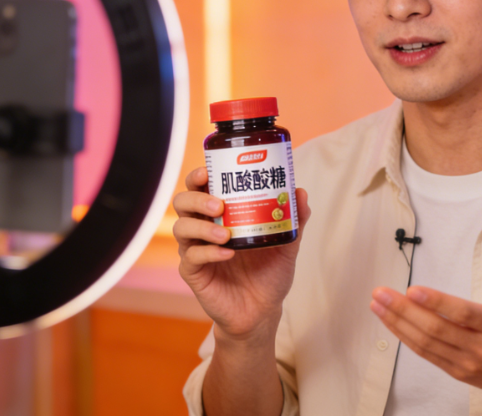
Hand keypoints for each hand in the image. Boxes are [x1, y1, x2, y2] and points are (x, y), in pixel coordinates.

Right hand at [173, 167, 311, 342]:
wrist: (263, 311)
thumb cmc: (269, 273)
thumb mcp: (286, 245)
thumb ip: (294, 219)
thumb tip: (300, 191)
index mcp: (220, 215)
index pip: (200, 187)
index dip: (198, 176)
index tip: (208, 171)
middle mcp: (203, 228)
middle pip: (182, 202)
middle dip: (197, 198)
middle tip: (219, 204)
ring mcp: (195, 250)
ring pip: (181, 228)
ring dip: (202, 227)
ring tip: (226, 233)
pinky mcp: (193, 273)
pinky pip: (192, 258)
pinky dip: (208, 253)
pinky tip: (227, 253)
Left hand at [369, 244, 481, 404]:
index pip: (464, 314)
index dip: (437, 302)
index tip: (413, 290)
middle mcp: (481, 347)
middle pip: (437, 329)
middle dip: (404, 310)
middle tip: (381, 293)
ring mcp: (467, 362)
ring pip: (426, 343)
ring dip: (398, 323)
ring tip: (378, 304)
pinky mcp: (458, 371)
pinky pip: (426, 354)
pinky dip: (406, 338)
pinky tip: (392, 322)